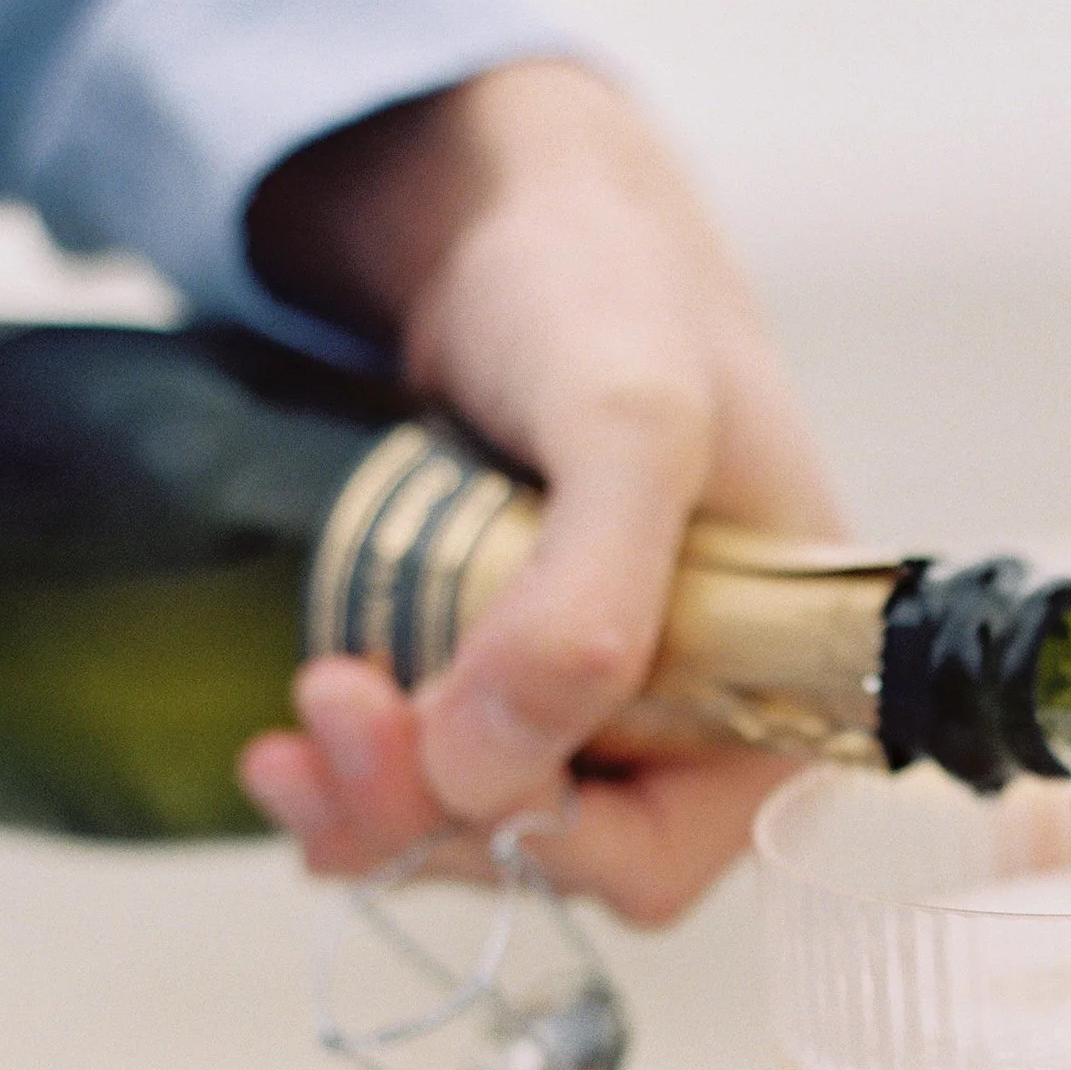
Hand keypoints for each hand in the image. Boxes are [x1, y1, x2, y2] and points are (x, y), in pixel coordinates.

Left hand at [240, 58, 842, 921]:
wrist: (516, 209)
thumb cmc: (611, 289)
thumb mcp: (629, 420)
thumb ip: (588, 597)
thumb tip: (485, 769)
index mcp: (779, 690)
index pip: (657, 860)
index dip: (534, 837)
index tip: (432, 747)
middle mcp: (694, 721)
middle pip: (544, 854)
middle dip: (422, 809)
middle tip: (327, 702)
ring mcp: (596, 705)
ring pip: (470, 826)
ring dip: (372, 798)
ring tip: (304, 704)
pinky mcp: (506, 677)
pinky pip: (428, 776)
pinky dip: (355, 770)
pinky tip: (291, 730)